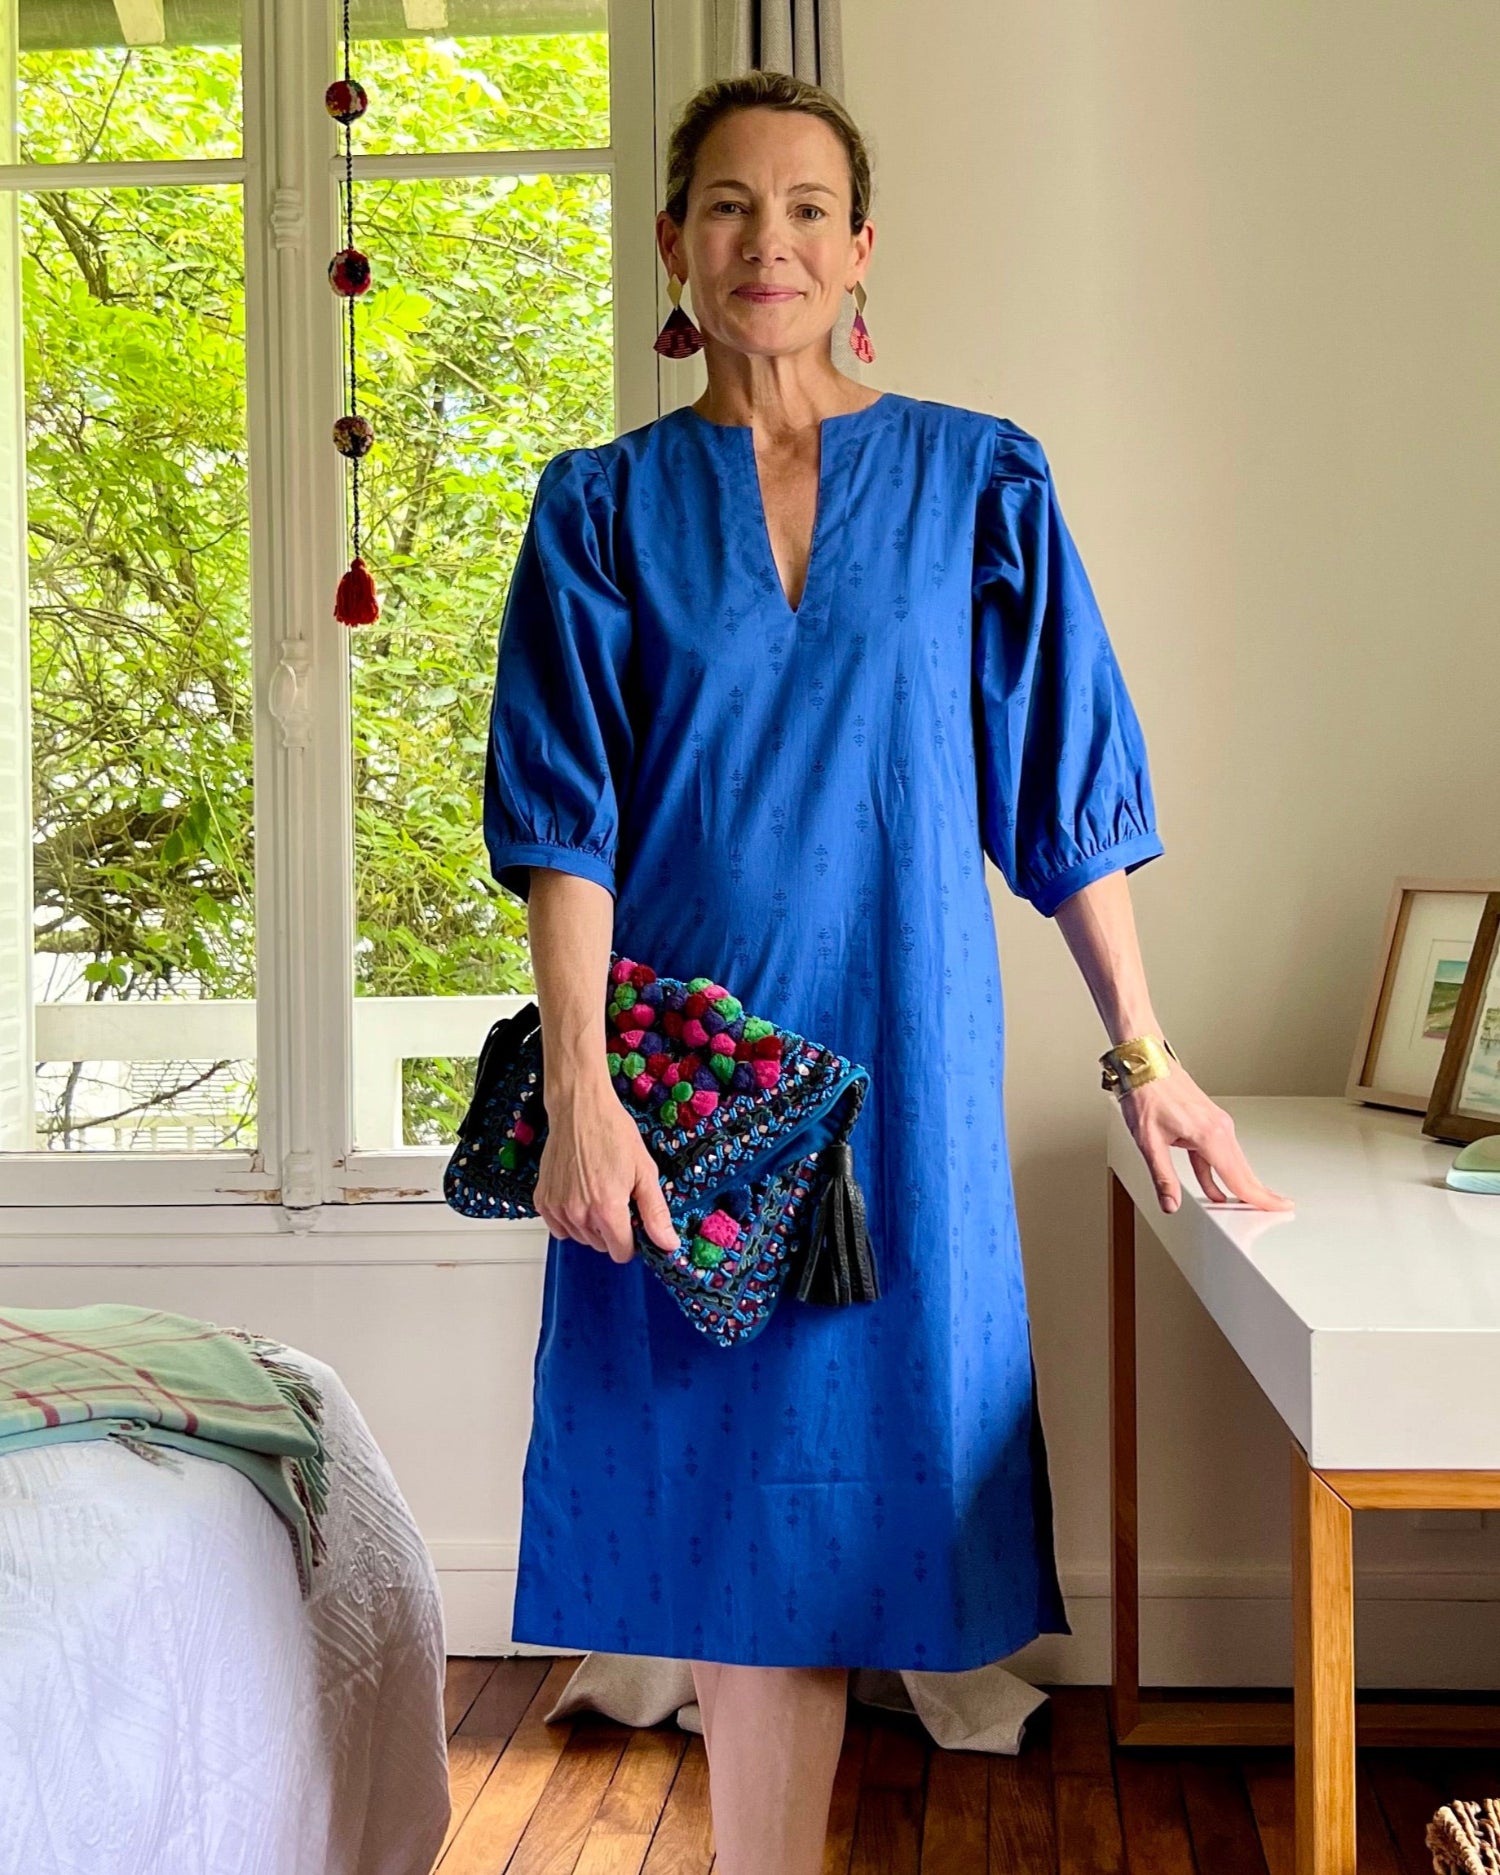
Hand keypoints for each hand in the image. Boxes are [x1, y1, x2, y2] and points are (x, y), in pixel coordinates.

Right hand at [534, 1081, 681, 1263]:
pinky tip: (579, 1195)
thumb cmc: (612, 1133)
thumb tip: (667, 1244)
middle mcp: (578, 1212)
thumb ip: (655, 1213)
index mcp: (607, 1208)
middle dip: (613, 1230)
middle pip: (601, 1246)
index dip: (633, 1241)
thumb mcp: (645, 1171)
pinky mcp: (543, 1201)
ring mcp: (557, 1208)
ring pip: (581, 1238)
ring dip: (592, 1225)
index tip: (634, 1222)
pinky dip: (570, 1220)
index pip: (621, 1253)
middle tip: (617, 1198)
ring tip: (597, 1192)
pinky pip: (559, 1228)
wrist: (580, 1109)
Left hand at [1117, 1065, 1293, 1213]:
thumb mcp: (1149, 1142)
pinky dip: (1220, 1170)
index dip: (1258, 1198)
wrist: (1143, 1064)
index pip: (1238, 1177)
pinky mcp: (1207, 1120)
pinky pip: (1219, 1152)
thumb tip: (1170, 1203)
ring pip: (1232, 1161)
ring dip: (1240, 1183)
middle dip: (1259, 1193)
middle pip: (1243, 1170)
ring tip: (1247, 1204)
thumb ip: (1163, 1177)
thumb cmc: (1146, 1094)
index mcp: (1209, 1135)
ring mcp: (1215, 1122)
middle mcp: (1219, 1127)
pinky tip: (1214, 1186)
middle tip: (1277, 1209)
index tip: (1278, 1208)